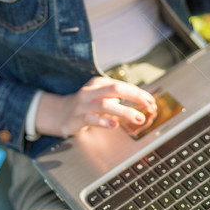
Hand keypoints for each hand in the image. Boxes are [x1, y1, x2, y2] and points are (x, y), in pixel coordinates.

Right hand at [35, 76, 156, 137]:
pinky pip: (90, 118)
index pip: (122, 85)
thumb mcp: (101, 97)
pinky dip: (103, 122)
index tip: (151, 102)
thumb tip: (143, 102)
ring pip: (105, 104)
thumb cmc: (85, 105)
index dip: (139, 93)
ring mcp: (82, 104)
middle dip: (134, 96)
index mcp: (98, 83)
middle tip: (149, 106)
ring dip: (124, 111)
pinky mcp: (76, 118)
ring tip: (137, 118)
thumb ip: (118, 98)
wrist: (58, 113)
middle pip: (115, 89)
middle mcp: (90, 91)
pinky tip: (114, 125)